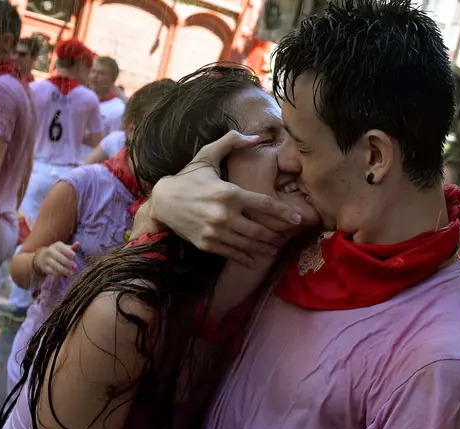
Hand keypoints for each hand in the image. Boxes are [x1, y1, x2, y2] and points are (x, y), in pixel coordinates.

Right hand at [33, 241, 79, 276]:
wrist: (42, 257)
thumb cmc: (58, 252)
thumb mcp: (64, 248)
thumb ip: (72, 247)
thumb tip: (78, 244)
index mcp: (56, 245)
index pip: (61, 247)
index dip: (68, 251)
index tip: (74, 256)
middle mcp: (50, 251)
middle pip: (58, 256)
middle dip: (67, 262)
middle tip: (75, 266)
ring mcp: (46, 260)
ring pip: (55, 265)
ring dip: (63, 269)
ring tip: (71, 273)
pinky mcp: (45, 268)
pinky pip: (52, 271)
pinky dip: (58, 274)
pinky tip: (64, 275)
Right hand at [149, 131, 303, 265]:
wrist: (162, 201)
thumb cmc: (187, 177)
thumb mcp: (207, 155)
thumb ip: (231, 142)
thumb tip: (256, 137)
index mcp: (228, 192)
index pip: (263, 204)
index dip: (283, 212)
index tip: (297, 218)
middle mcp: (224, 214)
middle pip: (258, 229)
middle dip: (275, 235)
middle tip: (285, 237)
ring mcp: (215, 231)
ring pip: (247, 243)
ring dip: (263, 248)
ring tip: (273, 249)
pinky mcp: (206, 243)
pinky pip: (231, 253)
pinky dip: (245, 257)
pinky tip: (253, 259)